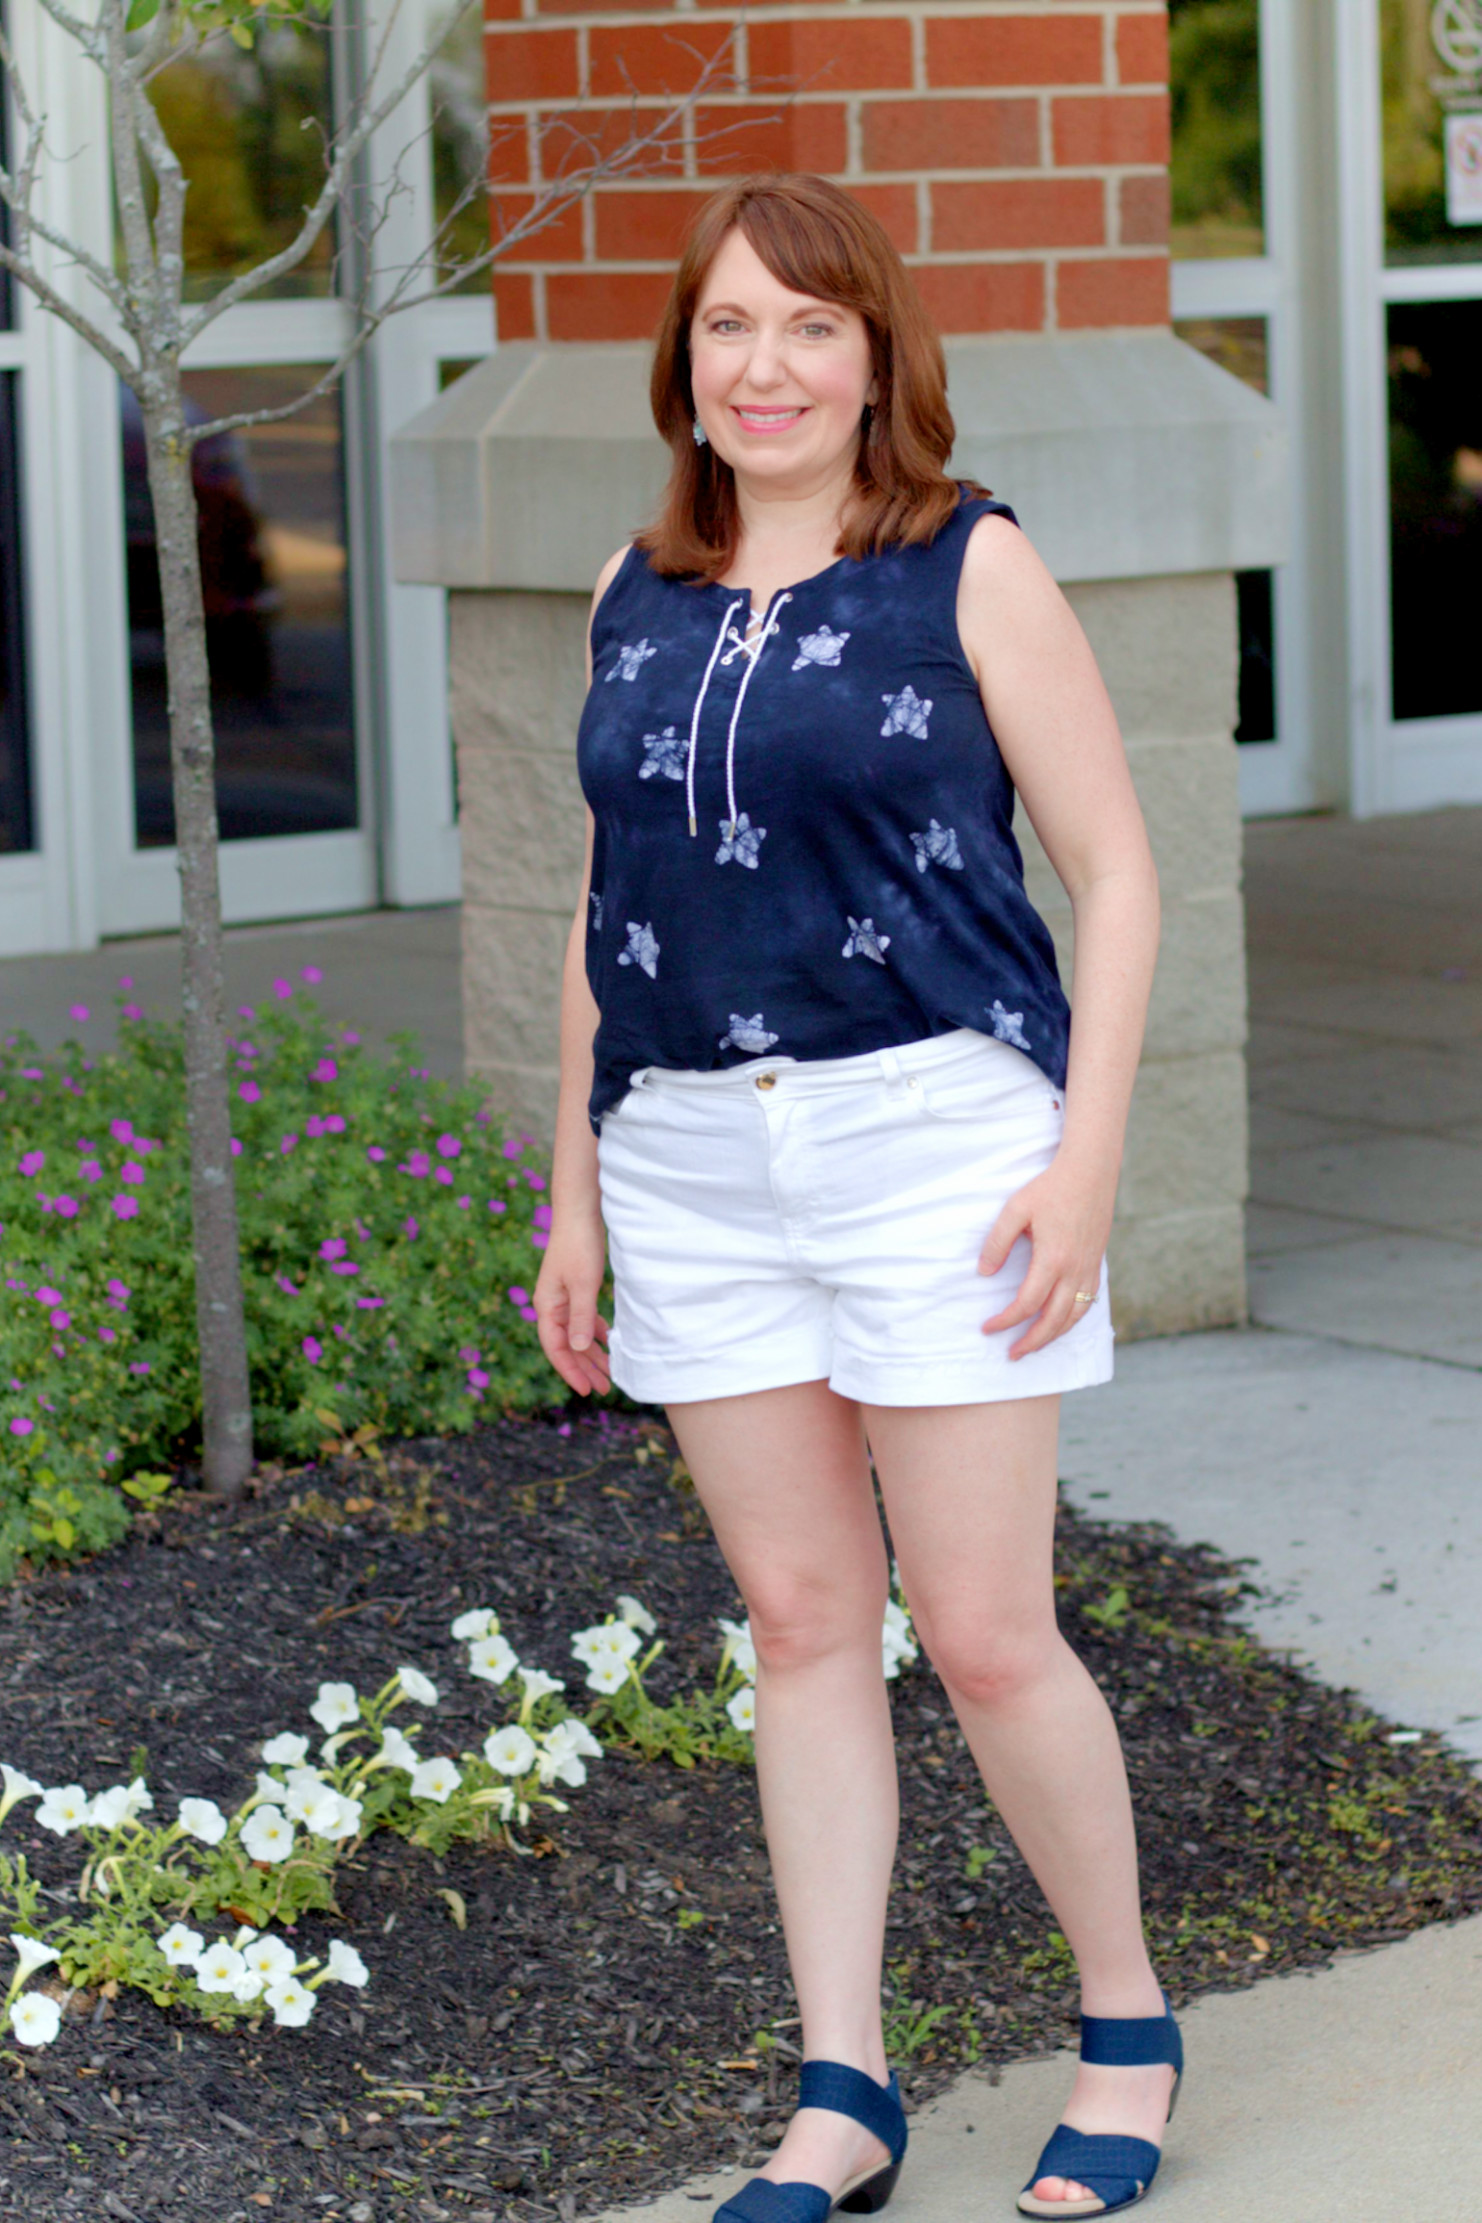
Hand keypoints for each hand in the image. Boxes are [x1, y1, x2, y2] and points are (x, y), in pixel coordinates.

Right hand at [533, 1215, 612, 1396]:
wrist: (579, 1212)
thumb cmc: (580, 1245)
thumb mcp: (584, 1284)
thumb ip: (581, 1317)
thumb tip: (577, 1348)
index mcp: (547, 1307)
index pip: (556, 1349)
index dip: (571, 1371)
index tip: (587, 1390)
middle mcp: (551, 1306)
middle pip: (566, 1346)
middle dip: (584, 1368)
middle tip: (604, 1389)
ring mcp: (562, 1297)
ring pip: (576, 1334)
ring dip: (592, 1353)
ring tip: (610, 1372)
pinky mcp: (574, 1288)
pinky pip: (583, 1319)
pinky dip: (594, 1332)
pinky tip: (607, 1341)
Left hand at [976, 1156, 1112, 1360]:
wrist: (1091, 1170)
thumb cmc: (1050, 1187)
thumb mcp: (1015, 1209)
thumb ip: (997, 1242)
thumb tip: (984, 1272)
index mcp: (1053, 1258)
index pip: (1027, 1304)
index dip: (1006, 1321)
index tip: (988, 1328)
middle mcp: (1074, 1269)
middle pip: (1053, 1321)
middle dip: (1031, 1342)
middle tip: (1011, 1354)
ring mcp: (1089, 1268)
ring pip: (1074, 1316)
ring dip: (1053, 1336)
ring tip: (1034, 1346)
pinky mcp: (1097, 1263)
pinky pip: (1087, 1302)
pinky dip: (1072, 1320)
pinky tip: (1059, 1323)